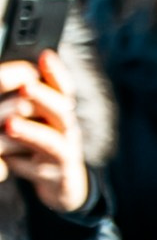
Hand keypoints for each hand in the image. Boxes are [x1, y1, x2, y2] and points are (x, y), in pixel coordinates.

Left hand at [0, 51, 88, 211]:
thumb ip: (26, 99)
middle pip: (62, 110)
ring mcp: (65, 152)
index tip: (44, 56)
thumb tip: (27, 70)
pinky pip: (41, 169)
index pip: (63, 87)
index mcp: (60, 110)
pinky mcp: (60, 176)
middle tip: (25, 86)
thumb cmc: (39, 143)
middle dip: (44, 97)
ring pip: (53, 141)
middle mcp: (66, 128)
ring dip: (31, 132)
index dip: (56, 72)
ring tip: (10, 124)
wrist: (61, 183)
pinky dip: (23, 164)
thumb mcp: (34, 118)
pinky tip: (7, 161)